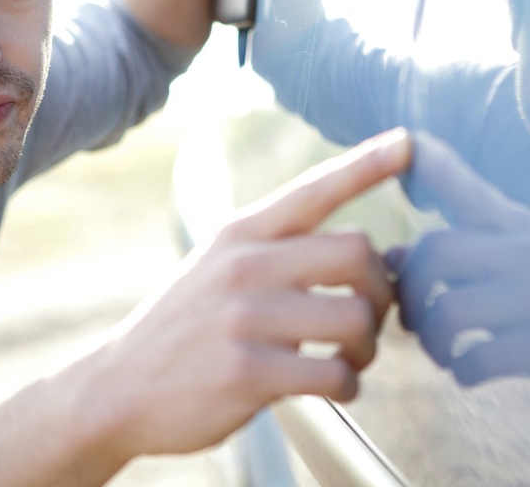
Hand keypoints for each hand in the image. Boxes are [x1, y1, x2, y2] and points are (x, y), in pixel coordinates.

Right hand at [84, 128, 408, 459]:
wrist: (119, 387)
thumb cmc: (186, 326)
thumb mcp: (217, 266)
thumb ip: (279, 251)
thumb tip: (363, 251)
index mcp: (240, 233)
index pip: (314, 189)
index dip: (366, 164)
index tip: (409, 142)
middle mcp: (244, 265)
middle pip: (356, 251)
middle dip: (380, 289)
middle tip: (368, 317)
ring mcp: (245, 318)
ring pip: (355, 317)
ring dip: (368, 346)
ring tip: (348, 358)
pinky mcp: (248, 372)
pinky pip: (334, 374)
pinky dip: (347, 385)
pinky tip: (330, 386)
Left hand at [389, 132, 529, 389]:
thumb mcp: (511, 271)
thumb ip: (458, 258)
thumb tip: (391, 257)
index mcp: (522, 227)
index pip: (468, 185)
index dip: (434, 163)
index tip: (407, 140)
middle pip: (438, 250)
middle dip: (410, 290)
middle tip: (411, 320)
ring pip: (451, 309)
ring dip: (432, 340)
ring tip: (442, 352)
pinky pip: (482, 357)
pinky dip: (463, 370)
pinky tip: (468, 372)